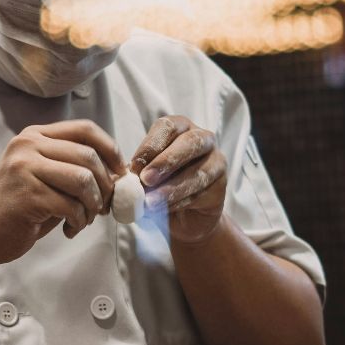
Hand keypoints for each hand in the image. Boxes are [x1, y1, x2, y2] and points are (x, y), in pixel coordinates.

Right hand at [0, 120, 124, 264]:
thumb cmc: (18, 207)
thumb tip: (118, 174)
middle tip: (103, 207)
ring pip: (83, 180)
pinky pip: (71, 206)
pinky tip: (70, 229)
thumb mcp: (44, 176)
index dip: (111, 150)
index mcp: (35, 135)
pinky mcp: (27, 194)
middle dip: (105, 186)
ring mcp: (25, 168)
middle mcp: (28, 146)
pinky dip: (79, 221)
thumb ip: (74, 167)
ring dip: (93, 206)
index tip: (120, 173)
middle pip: (88, 156)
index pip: (85, 130)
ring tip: (84, 219)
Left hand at [133, 115, 227, 243]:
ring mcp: (216, 161)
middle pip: (189, 142)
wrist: (184, 217)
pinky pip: (202, 192)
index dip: (150, 145)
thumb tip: (122, 176)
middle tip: (146, 179)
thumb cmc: (160, 187)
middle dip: (166, 161)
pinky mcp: (222, 186)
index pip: (167, 127)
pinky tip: (164, 210)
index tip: (133, 167)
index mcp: (180, 128)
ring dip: (172, 188)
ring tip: (150, 202)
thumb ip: (136, 173)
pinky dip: (181, 202)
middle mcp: (203, 139)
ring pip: (198, 171)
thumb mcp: (143, 177)